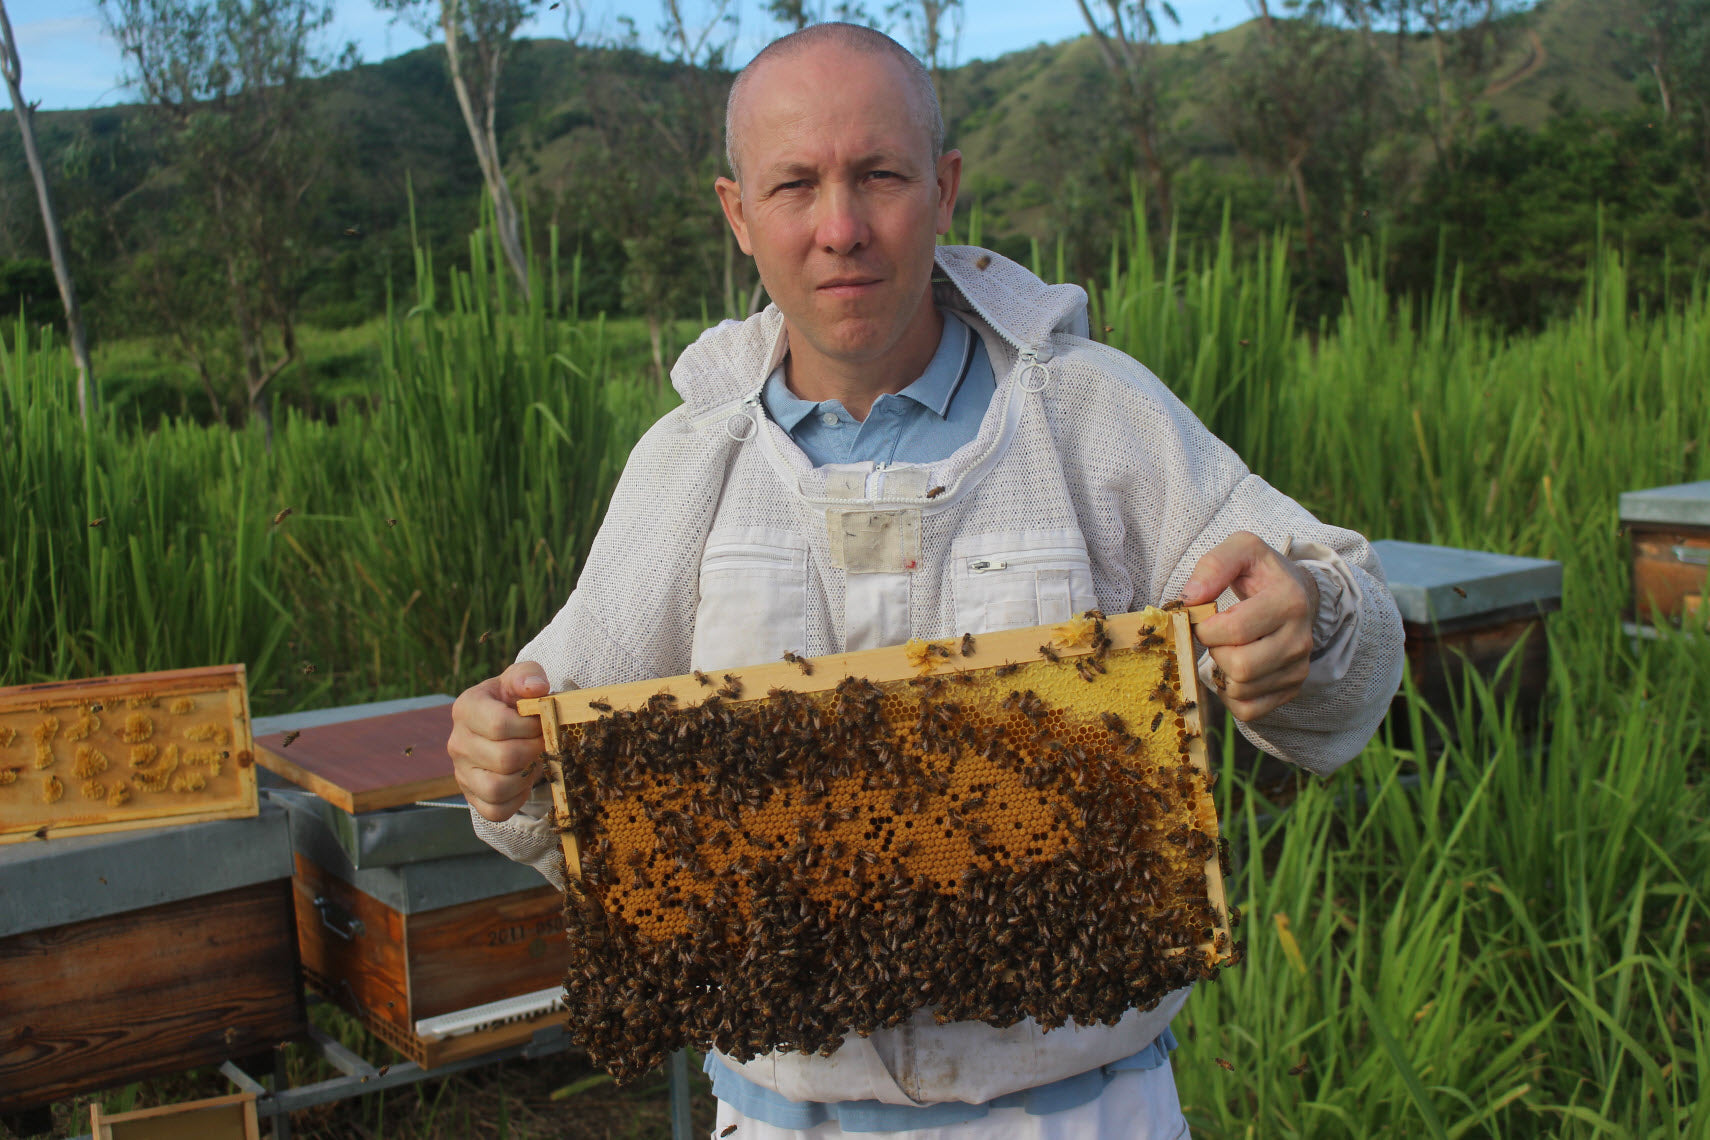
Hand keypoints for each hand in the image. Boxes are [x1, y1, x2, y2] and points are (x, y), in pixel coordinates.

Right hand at [448, 660, 556, 821]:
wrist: (504, 724)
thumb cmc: (514, 700)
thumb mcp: (520, 679)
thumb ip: (528, 675)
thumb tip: (536, 688)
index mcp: (466, 708)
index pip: (499, 725)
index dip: (531, 727)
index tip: (542, 722)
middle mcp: (457, 742)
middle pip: (504, 758)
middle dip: (534, 752)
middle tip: (543, 743)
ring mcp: (461, 772)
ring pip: (497, 788)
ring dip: (526, 777)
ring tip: (533, 761)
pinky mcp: (471, 795)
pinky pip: (495, 811)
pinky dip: (515, 800)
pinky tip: (523, 781)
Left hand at [1181, 532, 1319, 721]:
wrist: (1296, 593)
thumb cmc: (1261, 573)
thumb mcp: (1241, 549)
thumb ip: (1214, 565)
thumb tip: (1190, 599)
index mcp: (1290, 602)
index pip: (1235, 630)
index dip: (1205, 627)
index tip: (1203, 617)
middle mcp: (1301, 640)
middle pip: (1240, 667)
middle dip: (1214, 651)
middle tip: (1215, 636)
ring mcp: (1298, 668)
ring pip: (1241, 690)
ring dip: (1220, 672)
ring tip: (1226, 648)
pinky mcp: (1291, 689)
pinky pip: (1248, 711)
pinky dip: (1229, 695)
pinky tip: (1230, 670)